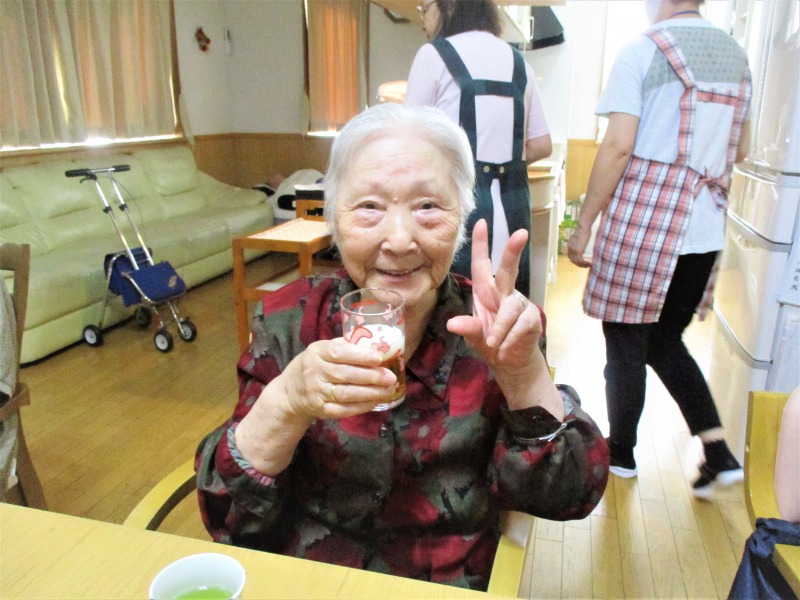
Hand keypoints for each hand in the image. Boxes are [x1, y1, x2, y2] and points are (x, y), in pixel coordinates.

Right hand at [277, 338, 397, 420]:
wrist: (290, 392)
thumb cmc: (314, 366)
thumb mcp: (322, 350)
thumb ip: (345, 346)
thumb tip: (376, 344)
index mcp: (317, 352)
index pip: (338, 353)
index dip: (360, 356)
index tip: (379, 358)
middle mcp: (314, 372)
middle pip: (345, 374)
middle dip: (371, 376)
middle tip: (390, 377)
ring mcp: (316, 393)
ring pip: (346, 394)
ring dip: (370, 393)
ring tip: (388, 389)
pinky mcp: (320, 410)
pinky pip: (343, 409)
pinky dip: (361, 406)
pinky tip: (375, 401)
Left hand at [446, 219, 542, 372]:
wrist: (511, 363)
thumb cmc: (491, 343)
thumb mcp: (475, 337)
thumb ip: (467, 329)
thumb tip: (453, 323)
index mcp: (486, 293)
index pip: (482, 265)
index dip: (480, 244)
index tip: (481, 223)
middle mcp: (504, 293)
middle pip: (509, 268)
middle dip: (513, 251)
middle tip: (521, 232)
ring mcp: (520, 305)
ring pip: (510, 308)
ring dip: (500, 327)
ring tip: (494, 343)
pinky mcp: (532, 319)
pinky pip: (520, 324)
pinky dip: (510, 338)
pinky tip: (505, 347)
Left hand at [567, 221, 592, 267]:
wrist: (583, 227)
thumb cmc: (583, 229)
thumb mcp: (579, 237)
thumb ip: (579, 241)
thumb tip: (582, 244)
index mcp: (569, 245)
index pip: (570, 256)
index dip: (575, 260)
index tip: (581, 262)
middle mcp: (570, 248)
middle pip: (572, 260)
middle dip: (578, 264)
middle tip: (585, 265)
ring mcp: (573, 250)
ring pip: (576, 262)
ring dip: (582, 265)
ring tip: (588, 265)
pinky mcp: (578, 251)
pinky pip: (580, 260)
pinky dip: (584, 264)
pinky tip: (589, 263)